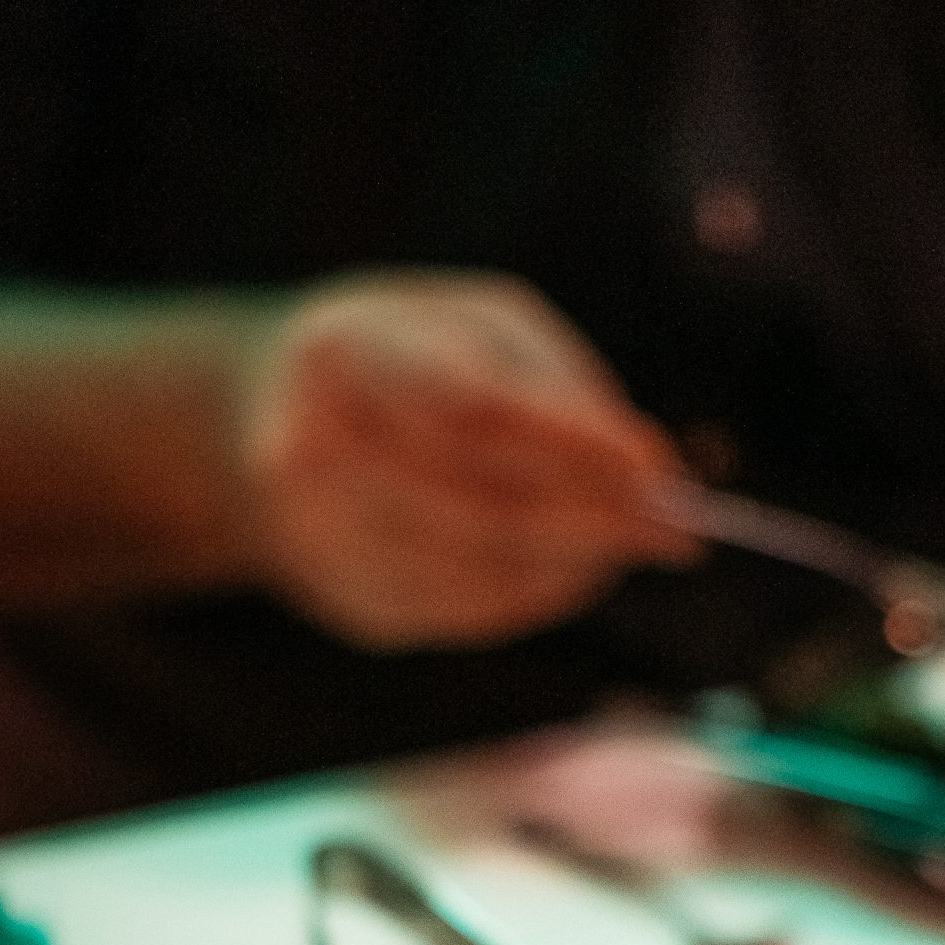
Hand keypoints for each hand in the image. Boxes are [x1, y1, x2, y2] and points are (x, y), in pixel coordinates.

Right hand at [238, 273, 695, 648]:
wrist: (265, 420)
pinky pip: (467, 616)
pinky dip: (536, 598)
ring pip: (483, 574)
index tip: (655, 469)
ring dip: (576, 567)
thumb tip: (652, 470)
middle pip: (484, 504)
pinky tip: (573, 572)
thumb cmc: (406, 360)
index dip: (574, 445)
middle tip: (679, 532)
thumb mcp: (476, 328)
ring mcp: (319, 541)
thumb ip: (561, 388)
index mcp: (341, 353)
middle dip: (596, 521)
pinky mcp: (348, 602)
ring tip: (632, 544)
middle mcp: (311, 452)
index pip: (474, 408)